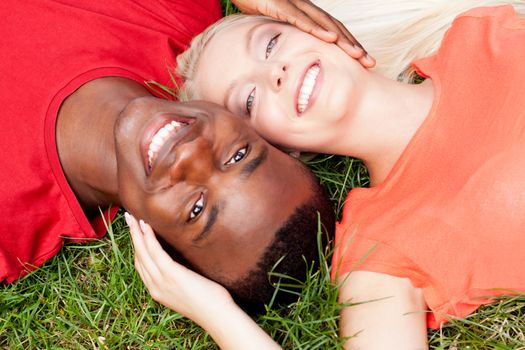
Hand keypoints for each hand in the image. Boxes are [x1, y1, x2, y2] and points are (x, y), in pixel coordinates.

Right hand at [125, 212, 233, 325]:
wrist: (217, 315)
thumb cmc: (209, 302)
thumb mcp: (187, 290)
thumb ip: (179, 278)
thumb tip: (182, 264)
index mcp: (158, 291)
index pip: (141, 266)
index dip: (137, 248)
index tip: (135, 233)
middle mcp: (155, 287)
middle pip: (138, 257)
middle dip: (132, 237)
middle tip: (128, 219)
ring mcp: (161, 281)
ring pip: (143, 252)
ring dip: (136, 233)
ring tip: (133, 218)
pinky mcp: (171, 274)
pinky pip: (155, 252)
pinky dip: (149, 237)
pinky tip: (146, 226)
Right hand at [231, 0, 374, 67]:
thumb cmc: (253, 3)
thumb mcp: (272, 25)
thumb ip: (285, 37)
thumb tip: (291, 58)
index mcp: (305, 13)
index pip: (332, 30)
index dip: (349, 45)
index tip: (363, 62)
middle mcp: (304, 7)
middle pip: (335, 27)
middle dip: (354, 45)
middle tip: (370, 62)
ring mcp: (293, 4)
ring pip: (323, 22)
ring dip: (342, 39)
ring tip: (357, 54)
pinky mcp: (279, 4)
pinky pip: (300, 18)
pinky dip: (316, 29)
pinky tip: (329, 39)